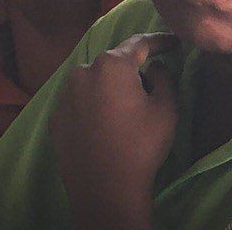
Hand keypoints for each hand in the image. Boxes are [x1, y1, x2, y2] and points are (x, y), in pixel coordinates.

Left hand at [52, 33, 180, 194]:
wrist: (104, 189)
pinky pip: (81, 101)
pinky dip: (95, 104)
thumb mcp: (166, 108)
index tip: (175, 43)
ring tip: (126, 109)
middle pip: (114, 63)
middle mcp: (83, 71)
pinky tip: (106, 123)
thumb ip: (164, 78)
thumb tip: (154, 67)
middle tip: (151, 86)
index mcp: (112, 65)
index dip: (160, 41)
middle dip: (133, 69)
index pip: (140, 43)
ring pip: (95, 81)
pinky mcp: (56, 117)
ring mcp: (65, 95)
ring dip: (111, 87)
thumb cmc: (141, 145)